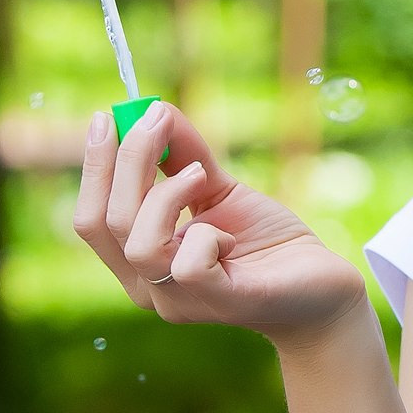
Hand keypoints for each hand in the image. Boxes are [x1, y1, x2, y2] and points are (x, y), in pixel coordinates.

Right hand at [71, 104, 368, 346]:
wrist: (321, 286)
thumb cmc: (266, 242)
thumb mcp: (220, 190)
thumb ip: (185, 156)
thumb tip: (156, 109)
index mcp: (140, 263)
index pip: (91, 219)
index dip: (94, 168)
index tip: (106, 117)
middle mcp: (150, 287)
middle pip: (106, 224)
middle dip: (127, 162)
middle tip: (157, 119)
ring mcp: (180, 301)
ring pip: (140, 244)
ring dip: (165, 196)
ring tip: (200, 173)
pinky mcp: (219, 303)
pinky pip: (188, 267)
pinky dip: (205, 236)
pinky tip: (229, 236)